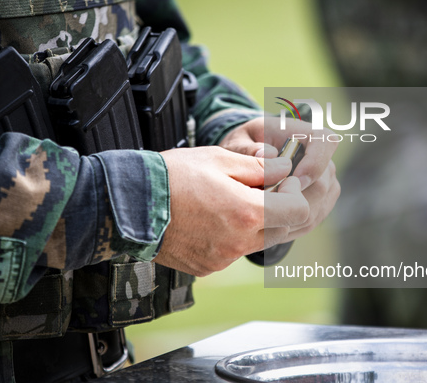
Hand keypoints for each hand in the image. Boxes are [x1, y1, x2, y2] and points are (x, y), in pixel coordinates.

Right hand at [153, 146, 308, 275]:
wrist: (129, 204)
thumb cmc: (173, 176)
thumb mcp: (220, 159)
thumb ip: (261, 167)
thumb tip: (287, 168)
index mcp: (247, 214)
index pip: (298, 211)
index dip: (294, 193)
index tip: (283, 181)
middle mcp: (238, 243)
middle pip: (281, 230)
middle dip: (278, 209)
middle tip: (256, 190)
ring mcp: (222, 259)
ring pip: (257, 243)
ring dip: (255, 224)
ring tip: (229, 202)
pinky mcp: (206, 268)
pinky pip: (232, 253)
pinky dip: (232, 237)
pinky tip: (211, 220)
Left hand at [220, 117, 340, 241]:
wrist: (250, 159)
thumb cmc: (245, 147)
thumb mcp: (239, 142)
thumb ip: (248, 149)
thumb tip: (267, 155)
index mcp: (304, 135)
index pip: (325, 142)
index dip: (314, 164)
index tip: (292, 180)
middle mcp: (321, 158)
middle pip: (322, 184)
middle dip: (292, 199)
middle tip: (263, 204)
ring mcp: (325, 182)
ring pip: (317, 207)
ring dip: (288, 216)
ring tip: (261, 213)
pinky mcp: (321, 202)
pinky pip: (312, 220)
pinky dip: (289, 225)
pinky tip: (269, 222)